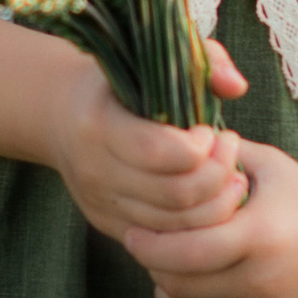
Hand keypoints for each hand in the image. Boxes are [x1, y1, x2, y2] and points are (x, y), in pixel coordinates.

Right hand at [48, 40, 252, 250]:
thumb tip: (235, 86)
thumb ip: (202, 59)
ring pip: (177, 225)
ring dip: (217, 203)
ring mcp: (100, 205)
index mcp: (98, 124)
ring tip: (231, 176)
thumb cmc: (120, 80)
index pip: (159, 151)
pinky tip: (213, 198)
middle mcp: (94, 171)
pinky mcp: (110, 227)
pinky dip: (199, 225)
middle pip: (176, 195)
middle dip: (218, 176)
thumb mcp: (153, 57)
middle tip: (231, 152)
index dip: (201, 147)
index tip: (212, 132)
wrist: (62, 116)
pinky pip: (166, 241)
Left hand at [122, 135, 297, 297]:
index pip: (184, 252)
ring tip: (168, 276)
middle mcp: (264, 283)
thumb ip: (226, 151)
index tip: (132, 234)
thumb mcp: (274, 167)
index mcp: (260, 236)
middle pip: (180, 287)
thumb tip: (179, 137)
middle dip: (155, 268)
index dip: (148, 246)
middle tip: (150, 252)